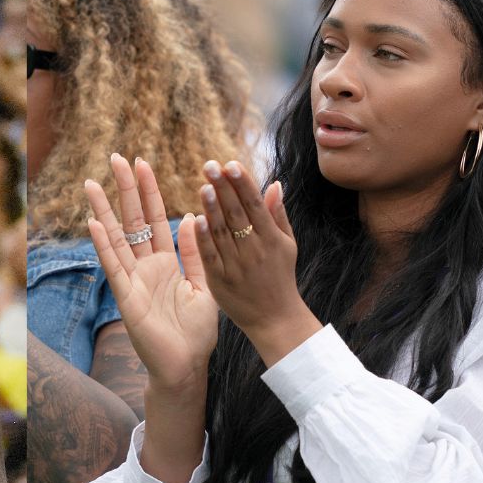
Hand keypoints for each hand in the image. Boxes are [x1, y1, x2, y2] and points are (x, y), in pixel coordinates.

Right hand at [85, 154, 217, 396]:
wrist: (187, 366)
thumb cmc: (196, 333)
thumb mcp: (204, 286)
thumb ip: (196, 254)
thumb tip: (191, 217)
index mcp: (167, 262)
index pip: (156, 218)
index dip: (150, 191)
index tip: (143, 162)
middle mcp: (146, 267)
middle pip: (133, 220)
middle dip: (125, 190)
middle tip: (116, 158)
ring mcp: (133, 281)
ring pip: (116, 239)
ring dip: (103, 211)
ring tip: (91, 184)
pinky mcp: (127, 298)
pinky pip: (114, 267)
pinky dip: (104, 246)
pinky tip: (94, 224)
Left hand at [194, 160, 321, 364]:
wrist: (275, 319)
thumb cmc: (280, 277)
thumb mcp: (287, 245)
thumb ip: (278, 214)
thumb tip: (274, 183)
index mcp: (271, 239)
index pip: (255, 205)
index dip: (243, 183)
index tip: (231, 163)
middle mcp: (255, 250)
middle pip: (237, 214)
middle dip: (224, 188)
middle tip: (210, 164)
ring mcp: (237, 266)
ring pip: (223, 232)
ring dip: (212, 208)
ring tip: (204, 185)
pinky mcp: (221, 281)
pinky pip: (210, 256)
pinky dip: (204, 238)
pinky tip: (196, 219)